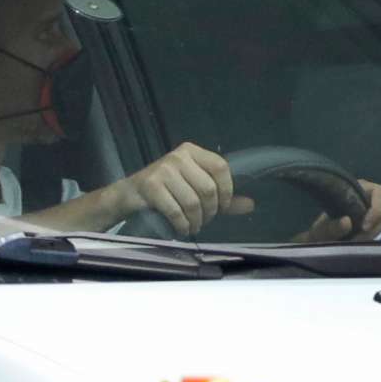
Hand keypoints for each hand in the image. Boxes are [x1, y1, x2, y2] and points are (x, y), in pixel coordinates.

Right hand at [114, 141, 248, 235]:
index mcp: (193, 151)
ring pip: (193, 202)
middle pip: (208, 188)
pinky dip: (182, 225)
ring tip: (193, 227)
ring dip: (196, 222)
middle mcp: (179, 156)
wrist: (130, 195)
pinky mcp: (151, 186)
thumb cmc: (167, 191)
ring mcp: (164, 170)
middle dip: (210, 211)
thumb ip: (224, 197)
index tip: (223, 207)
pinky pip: (177, 211)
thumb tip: (251, 204)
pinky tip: (182, 229)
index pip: (220, 167)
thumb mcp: (195, 189)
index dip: (227, 190)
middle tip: (205, 221)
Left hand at [295, 178, 380, 242]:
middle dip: (374, 231)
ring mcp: (380, 215)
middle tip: (356, 242)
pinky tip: (364, 248)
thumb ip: (330, 227)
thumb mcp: (319, 232)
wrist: (320, 243)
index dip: (377, 209)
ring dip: (375, 238)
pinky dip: (377, 243)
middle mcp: (373, 200)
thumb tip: (346, 222)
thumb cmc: (320, 232)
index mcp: (361, 190)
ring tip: (357, 245)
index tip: (364, 227)